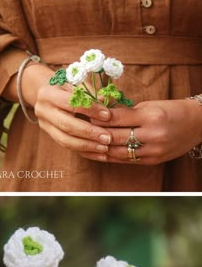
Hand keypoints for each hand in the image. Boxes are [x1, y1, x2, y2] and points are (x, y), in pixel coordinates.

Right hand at [23, 64, 112, 156]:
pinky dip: (85, 151)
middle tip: (108, 137)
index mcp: (48, 93)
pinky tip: (100, 154)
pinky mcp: (51, 136)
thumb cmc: (66, 85)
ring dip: (87, 146)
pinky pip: (68, 147)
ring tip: (105, 148)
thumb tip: (107, 100)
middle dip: (89, 132)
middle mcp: (43, 110)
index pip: (71, 103)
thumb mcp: (76, 82)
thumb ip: (91, 92)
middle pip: (67, 125)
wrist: (46, 92)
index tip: (108, 115)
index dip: (90, 110)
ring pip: (66, 141)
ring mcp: (45, 125)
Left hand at [80, 99, 201, 163]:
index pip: (117, 118)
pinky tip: (99, 153)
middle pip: (115, 137)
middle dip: (95, 134)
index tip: (83, 114)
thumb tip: (102, 113)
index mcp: (151, 116)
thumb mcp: (150, 105)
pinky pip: (127, 161)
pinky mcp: (153, 161)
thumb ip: (127, 112)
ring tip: (84, 143)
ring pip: (118, 152)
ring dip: (100, 149)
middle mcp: (152, 135)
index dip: (98, 117)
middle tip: (78, 129)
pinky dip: (111, 157)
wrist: (196, 125)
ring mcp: (153, 151)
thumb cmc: (171, 110)